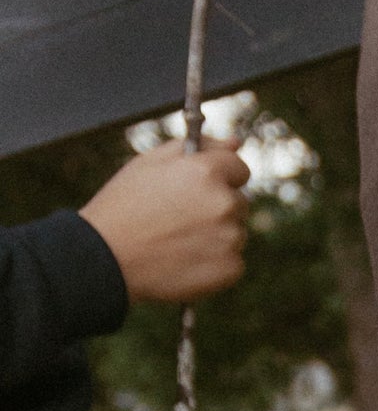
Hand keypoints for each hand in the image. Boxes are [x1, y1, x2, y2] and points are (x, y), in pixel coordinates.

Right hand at [80, 137, 250, 303]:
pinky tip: (185, 260)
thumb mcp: (150, 163)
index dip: (220, 177)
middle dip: (217, 206)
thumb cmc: (124, 206)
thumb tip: (236, 142)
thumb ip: (199, 147)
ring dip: (217, 235)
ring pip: (235, 232)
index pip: (239, 167)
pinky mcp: (229, 268)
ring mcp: (230, 238)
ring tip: (178, 240)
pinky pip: (233, 261)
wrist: (106, 258)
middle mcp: (224, 203)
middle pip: (239, 201)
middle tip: (180, 218)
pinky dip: (216, 263)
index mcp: (206, 172)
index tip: (202, 188)